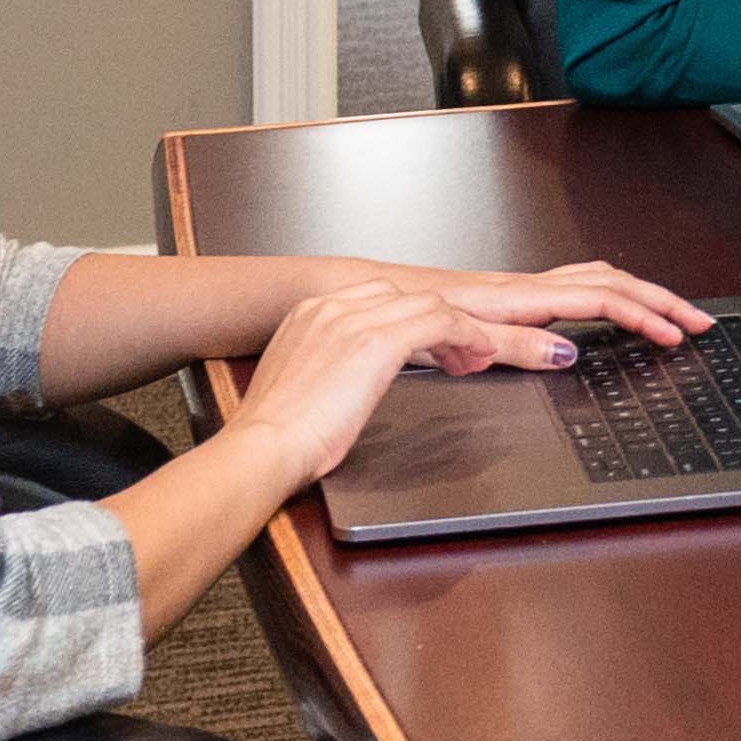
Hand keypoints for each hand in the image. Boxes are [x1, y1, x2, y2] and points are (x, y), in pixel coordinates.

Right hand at [229, 277, 493, 484]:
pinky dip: (465, 334)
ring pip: (429, 304)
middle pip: (406, 295)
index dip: (411, 316)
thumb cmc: (277, 434)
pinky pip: (438, 322)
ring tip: (475, 357)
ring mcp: (354, 320)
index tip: (431, 340)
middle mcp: (331, 307)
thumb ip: (327, 366)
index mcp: (308, 313)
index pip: (377, 296)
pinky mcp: (377, 342)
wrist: (265, 445)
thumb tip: (351, 380)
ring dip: (460, 329)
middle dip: (440, 320)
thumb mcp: (300, 384)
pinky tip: (475, 355)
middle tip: (462, 351)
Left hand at [407, 259, 712, 369]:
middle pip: (610, 281)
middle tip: (697, 322)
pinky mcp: (500, 299)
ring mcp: (512, 290)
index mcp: (516, 296)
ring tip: (666, 313)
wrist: (354, 297)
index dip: (645, 316)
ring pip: (591, 279)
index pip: (601, 299)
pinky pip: (566, 288)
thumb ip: (508, 345)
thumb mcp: (452, 339)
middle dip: (659, 300)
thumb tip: (564, 353)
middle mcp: (520, 287)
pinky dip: (601, 295)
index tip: (676, 335)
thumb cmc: (395, 315)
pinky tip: (604, 312)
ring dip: (636, 294)